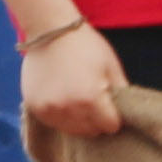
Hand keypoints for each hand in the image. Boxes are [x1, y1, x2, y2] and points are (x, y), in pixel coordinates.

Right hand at [20, 20, 129, 144]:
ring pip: (72, 130)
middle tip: (93, 101)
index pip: (110, 126)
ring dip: (78, 120)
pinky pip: (54, 122)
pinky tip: (62, 98)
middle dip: (96, 120)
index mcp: (91, 99)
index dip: (113, 116)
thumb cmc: (85, 46)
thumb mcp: (111, 66)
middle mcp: (68, 108)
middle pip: (91, 131)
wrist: (49, 30)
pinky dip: (60, 116)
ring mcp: (49, 109)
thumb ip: (121, 92)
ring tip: (77, 99)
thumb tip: (126, 112)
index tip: (109, 105)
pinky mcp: (35, 107)